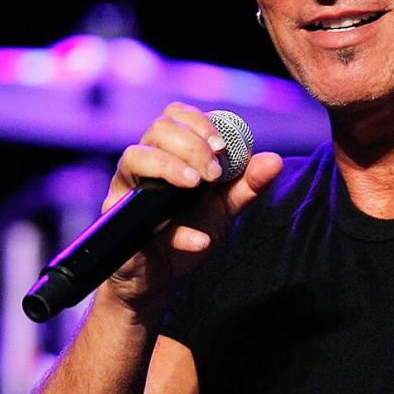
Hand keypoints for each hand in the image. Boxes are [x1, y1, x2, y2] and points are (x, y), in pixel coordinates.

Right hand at [102, 102, 282, 314]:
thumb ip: (247, 185)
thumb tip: (274, 160)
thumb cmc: (190, 231)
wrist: (163, 278)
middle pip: (157, 130)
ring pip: (134, 158)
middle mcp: (143, 164)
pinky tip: (198, 240)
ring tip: (196, 185)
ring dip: (170, 168)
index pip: (176, 115)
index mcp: (169, 152)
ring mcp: (126, 191)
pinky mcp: (119, 224)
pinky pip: (138, 218)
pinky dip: (174, 231)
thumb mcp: (225, 208)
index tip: (222, 147)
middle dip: (191, 145)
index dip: (199, 123)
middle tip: (214, 173)